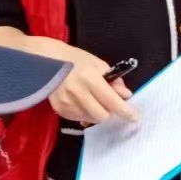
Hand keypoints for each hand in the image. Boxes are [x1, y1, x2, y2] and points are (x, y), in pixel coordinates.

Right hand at [19, 36, 136, 125]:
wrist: (45, 60)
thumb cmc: (74, 59)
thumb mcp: (97, 64)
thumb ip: (113, 81)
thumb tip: (125, 96)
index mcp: (89, 79)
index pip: (112, 102)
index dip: (126, 112)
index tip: (135, 118)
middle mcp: (77, 93)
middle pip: (102, 116)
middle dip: (109, 112)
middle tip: (108, 102)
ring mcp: (67, 103)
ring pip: (90, 119)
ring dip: (96, 112)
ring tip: (92, 99)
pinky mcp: (59, 109)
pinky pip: (79, 119)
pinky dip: (85, 113)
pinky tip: (81, 101)